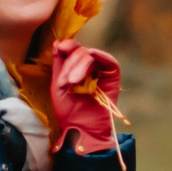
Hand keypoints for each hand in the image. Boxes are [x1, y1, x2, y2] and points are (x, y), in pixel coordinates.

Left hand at [50, 42, 125, 157]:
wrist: (81, 129)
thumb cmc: (68, 111)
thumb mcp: (58, 84)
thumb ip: (59, 63)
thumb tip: (58, 41)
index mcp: (77, 68)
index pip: (73, 49)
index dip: (67, 46)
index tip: (60, 47)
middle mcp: (90, 67)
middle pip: (80, 51)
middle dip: (69, 63)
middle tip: (64, 82)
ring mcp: (102, 70)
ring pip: (90, 54)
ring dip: (77, 66)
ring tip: (70, 83)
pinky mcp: (113, 75)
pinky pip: (107, 59)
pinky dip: (94, 60)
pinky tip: (82, 74)